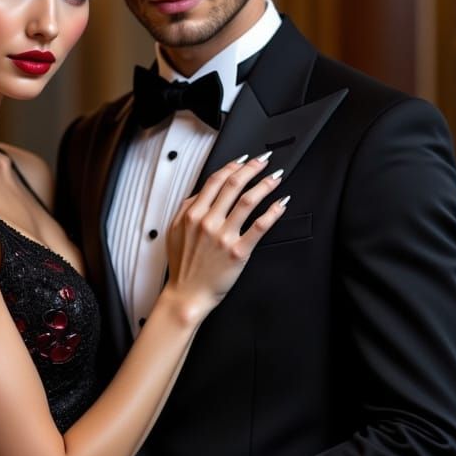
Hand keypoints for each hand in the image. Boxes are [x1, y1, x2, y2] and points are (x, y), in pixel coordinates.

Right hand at [166, 154, 286, 316]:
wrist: (187, 295)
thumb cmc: (183, 266)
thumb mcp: (175, 232)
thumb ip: (187, 209)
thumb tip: (202, 192)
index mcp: (192, 215)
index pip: (215, 181)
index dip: (232, 166)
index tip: (244, 160)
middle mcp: (208, 222)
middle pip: (233, 185)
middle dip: (252, 169)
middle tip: (264, 162)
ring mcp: (223, 237)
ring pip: (248, 201)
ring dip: (265, 185)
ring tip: (275, 178)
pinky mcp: (238, 252)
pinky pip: (260, 226)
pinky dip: (273, 212)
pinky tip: (280, 204)